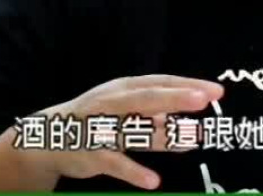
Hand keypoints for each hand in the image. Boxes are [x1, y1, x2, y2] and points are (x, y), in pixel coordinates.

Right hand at [24, 75, 222, 189]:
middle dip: (175, 97)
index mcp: (123, 88)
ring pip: (135, 130)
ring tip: (193, 139)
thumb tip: (188, 125)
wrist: (48, 138)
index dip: (186, 85)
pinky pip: (115, 163)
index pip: (159, 83)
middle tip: (204, 98)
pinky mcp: (91, 154)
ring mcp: (100, 128)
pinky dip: (134, 171)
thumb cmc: (95, 119)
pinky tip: (154, 180)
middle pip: (147, 98)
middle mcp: (112, 102)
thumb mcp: (123, 110)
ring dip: (164, 135)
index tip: (214, 90)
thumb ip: (155, 117)